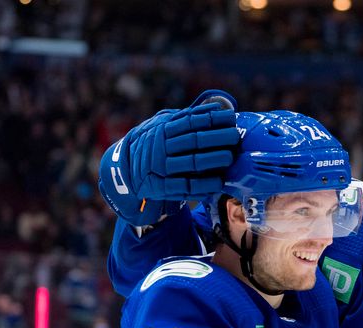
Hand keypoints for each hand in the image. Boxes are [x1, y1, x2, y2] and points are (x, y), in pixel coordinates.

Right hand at [98, 90, 239, 225]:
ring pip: (190, 162)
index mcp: (163, 129)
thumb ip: (186, 119)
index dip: (211, 119)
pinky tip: (218, 183)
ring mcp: (160, 167)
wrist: (127, 169)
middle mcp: (161, 147)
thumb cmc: (156, 146)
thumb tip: (216, 106)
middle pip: (193, 140)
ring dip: (211, 159)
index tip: (231, 118)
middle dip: (216, 137)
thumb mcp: (164, 127)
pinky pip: (184, 186)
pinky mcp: (160, 187)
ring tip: (230, 157)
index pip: (190, 121)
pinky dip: (202, 185)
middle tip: (235, 136)